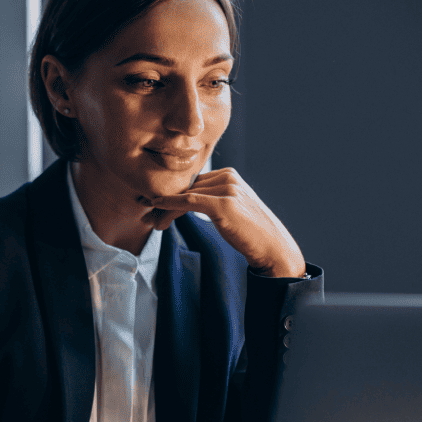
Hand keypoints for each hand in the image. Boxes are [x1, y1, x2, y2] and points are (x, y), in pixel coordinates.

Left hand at [148, 168, 305, 277]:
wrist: (272, 247)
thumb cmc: (251, 233)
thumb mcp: (230, 210)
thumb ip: (212, 201)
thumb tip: (186, 202)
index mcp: (228, 175)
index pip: (193, 182)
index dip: (172, 193)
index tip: (153, 204)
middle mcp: (228, 177)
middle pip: (187, 187)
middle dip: (165, 202)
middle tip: (148, 216)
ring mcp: (227, 189)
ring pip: (185, 195)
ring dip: (165, 209)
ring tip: (152, 223)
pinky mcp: (224, 204)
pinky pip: (190, 201)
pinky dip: (170, 204)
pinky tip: (157, 208)